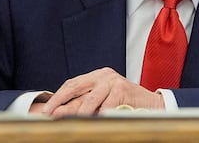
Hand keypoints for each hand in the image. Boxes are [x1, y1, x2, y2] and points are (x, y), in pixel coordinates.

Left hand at [40, 67, 164, 116]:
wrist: (152, 104)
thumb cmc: (125, 104)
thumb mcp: (104, 99)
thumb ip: (87, 101)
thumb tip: (61, 112)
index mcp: (97, 76)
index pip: (72, 84)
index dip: (58, 97)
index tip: (47, 110)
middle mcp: (103, 75)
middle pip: (76, 87)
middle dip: (61, 102)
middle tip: (50, 114)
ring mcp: (113, 81)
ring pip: (90, 100)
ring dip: (79, 114)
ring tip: (70, 122)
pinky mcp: (123, 89)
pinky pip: (107, 107)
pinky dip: (100, 116)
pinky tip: (95, 122)